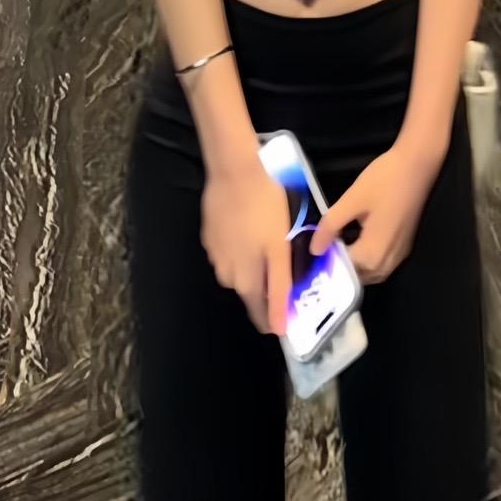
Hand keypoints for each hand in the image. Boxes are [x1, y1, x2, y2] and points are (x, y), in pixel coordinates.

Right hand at [201, 156, 291, 335]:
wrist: (233, 171)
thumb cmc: (264, 209)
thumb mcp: (279, 249)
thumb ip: (279, 289)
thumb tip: (279, 329)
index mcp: (245, 282)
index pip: (260, 316)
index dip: (276, 318)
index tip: (291, 312)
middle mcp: (225, 276)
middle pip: (250, 292)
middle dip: (267, 286)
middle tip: (285, 263)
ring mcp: (214, 255)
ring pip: (238, 271)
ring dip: (252, 265)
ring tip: (268, 242)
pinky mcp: (208, 236)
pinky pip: (228, 252)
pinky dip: (239, 247)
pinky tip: (249, 228)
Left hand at [311, 143, 439, 283]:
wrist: (417, 165)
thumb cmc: (384, 180)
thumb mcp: (352, 199)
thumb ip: (331, 226)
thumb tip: (314, 250)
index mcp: (373, 254)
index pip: (343, 271)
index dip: (326, 262)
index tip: (313, 251)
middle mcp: (388, 262)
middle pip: (358, 276)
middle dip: (340, 265)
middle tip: (322, 246)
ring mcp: (399, 255)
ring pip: (371, 272)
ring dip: (354, 263)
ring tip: (336, 242)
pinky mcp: (404, 245)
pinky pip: (381, 262)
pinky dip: (367, 257)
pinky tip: (357, 238)